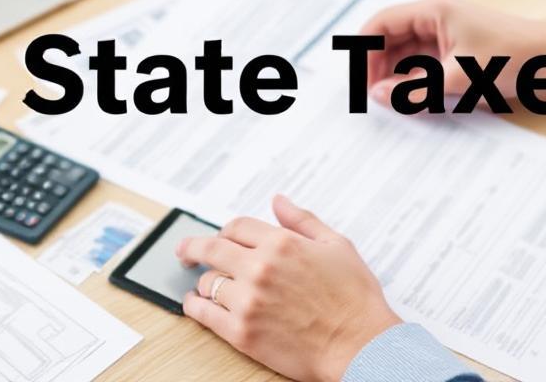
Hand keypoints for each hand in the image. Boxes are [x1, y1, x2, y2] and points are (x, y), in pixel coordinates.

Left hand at [177, 195, 401, 381]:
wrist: (360, 345)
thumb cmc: (354, 299)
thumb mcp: (337, 245)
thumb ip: (303, 220)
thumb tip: (279, 201)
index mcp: (282, 243)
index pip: (236, 227)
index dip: (226, 231)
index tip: (221, 238)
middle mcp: (260, 268)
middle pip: (210, 249)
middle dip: (192, 248)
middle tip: (185, 252)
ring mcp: (248, 301)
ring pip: (206, 282)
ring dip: (204, 281)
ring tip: (206, 285)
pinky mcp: (242, 332)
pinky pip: (204, 314)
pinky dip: (194, 306)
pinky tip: (194, 304)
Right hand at [361, 0, 545, 106]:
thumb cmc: (514, 57)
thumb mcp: (458, 78)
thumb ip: (414, 90)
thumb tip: (379, 95)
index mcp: (433, 11)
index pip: (380, 24)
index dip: (363, 51)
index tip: (358, 79)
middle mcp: (436, 18)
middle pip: (390, 40)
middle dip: (378, 67)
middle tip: (371, 98)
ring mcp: (446, 34)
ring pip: (406, 55)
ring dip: (396, 77)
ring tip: (390, 102)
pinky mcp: (457, 51)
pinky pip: (424, 65)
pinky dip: (415, 81)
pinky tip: (412, 100)